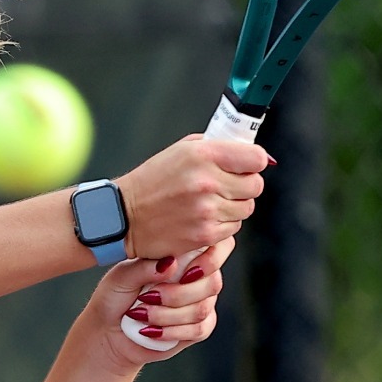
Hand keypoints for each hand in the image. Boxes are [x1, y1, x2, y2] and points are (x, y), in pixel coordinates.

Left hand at [79, 241, 232, 368]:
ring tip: (141, 314)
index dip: (209, 260)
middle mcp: (196, 277)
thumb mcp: (122, 276)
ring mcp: (200, 303)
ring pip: (202, 309)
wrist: (108, 331)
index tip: (184, 273)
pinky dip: (172, 331)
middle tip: (147, 297)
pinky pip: (199, 329)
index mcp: (181, 256)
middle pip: (211, 283)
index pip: (214, 249)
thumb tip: (171, 263)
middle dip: (177, 294)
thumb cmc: (115, 297)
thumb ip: (145, 268)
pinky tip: (151, 330)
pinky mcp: (198, 328)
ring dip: (168, 315)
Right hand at [114, 134, 267, 261]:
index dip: (253, 162)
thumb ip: (216, 147)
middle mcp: (207, 181)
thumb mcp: (180, 150)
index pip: (257, 158)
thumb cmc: (152, 181)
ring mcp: (208, 210)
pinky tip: (202, 218)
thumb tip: (249, 153)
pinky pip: (233, 228)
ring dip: (234, 206)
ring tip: (209, 203)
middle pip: (255, 185)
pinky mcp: (206, 234)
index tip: (246, 166)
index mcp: (203, 154)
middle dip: (244, 185)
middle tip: (225, 186)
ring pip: (246, 208)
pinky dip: (222, 224)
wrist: (125, 216)